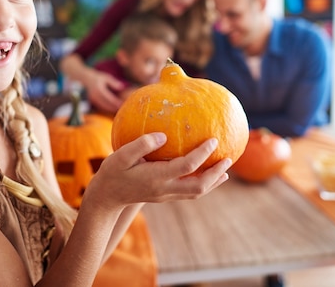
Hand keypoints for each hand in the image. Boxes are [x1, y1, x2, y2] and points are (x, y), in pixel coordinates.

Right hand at [84, 133, 230, 210]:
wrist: (107, 198)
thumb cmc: (112, 172)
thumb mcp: (121, 156)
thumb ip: (142, 144)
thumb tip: (164, 136)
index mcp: (156, 177)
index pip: (186, 165)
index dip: (202, 153)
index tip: (213, 139)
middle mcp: (164, 189)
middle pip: (198, 186)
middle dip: (215, 173)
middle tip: (228, 159)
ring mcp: (166, 195)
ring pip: (196, 192)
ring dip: (213, 181)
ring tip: (226, 169)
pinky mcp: (165, 196)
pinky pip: (190, 192)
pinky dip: (204, 184)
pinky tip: (209, 175)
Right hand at [85, 70, 124, 112]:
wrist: (84, 79)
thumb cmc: (97, 77)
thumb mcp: (106, 77)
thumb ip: (114, 83)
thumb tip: (122, 87)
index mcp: (99, 90)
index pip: (110, 99)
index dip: (117, 102)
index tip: (124, 104)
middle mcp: (95, 96)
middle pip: (107, 105)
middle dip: (115, 108)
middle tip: (123, 109)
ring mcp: (93, 100)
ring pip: (104, 107)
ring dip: (111, 109)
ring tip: (119, 110)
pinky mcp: (92, 102)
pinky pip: (100, 107)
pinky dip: (107, 108)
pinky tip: (112, 109)